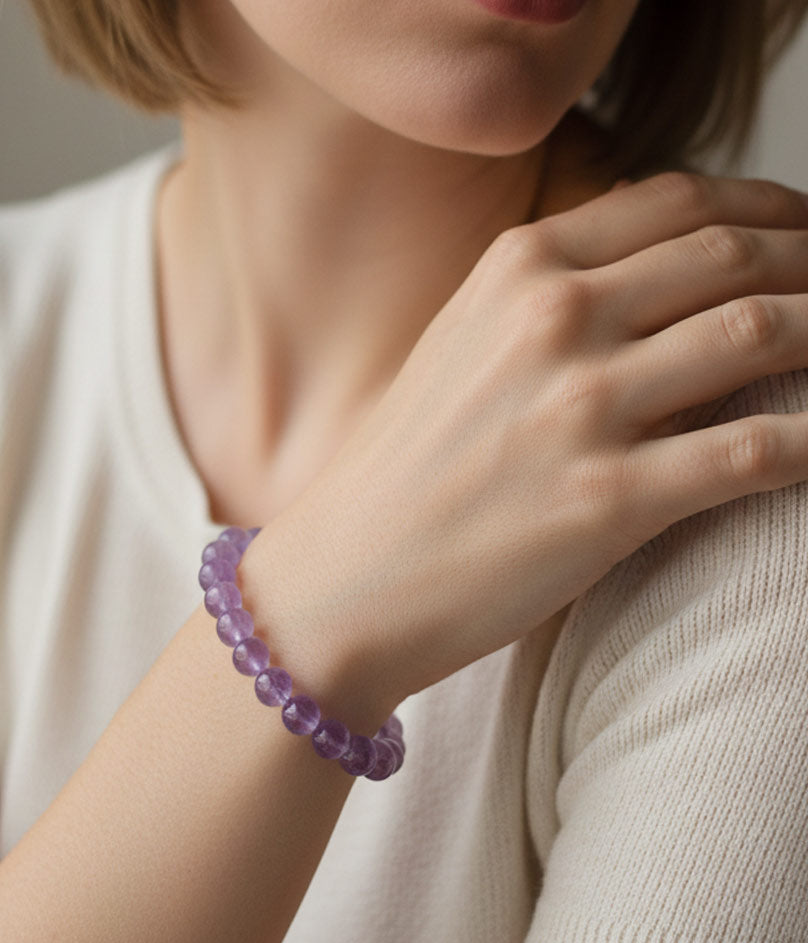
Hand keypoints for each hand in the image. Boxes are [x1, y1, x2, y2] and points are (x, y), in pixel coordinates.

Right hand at [241, 173, 807, 712]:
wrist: (344, 576)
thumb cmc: (402, 470)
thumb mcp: (460, 347)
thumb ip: (549, 297)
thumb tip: (657, 276)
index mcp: (517, 271)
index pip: (679, 203)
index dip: (768, 209)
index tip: (804, 235)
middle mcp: (552, 320)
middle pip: (734, 258)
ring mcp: (580, 407)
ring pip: (762, 335)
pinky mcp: (607, 500)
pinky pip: (756, 450)